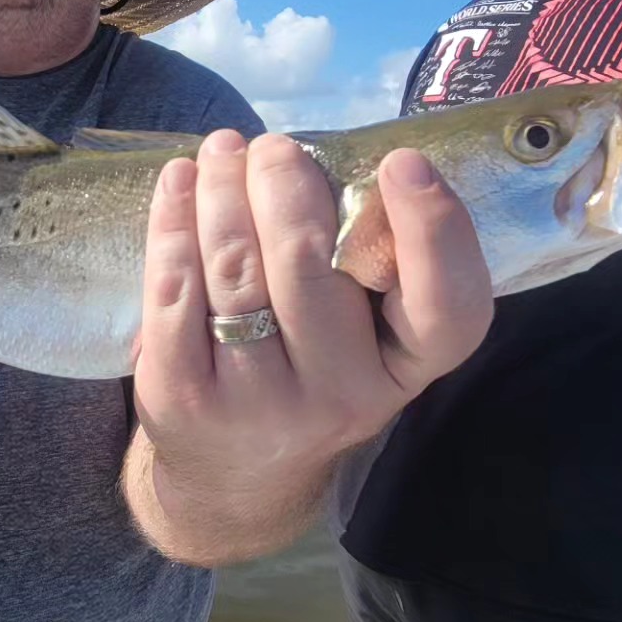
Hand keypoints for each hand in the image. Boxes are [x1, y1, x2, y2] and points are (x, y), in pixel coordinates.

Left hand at [133, 132, 492, 533]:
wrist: (238, 474)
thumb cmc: (313, 367)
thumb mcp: (368, 336)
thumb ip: (366, 259)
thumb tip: (323, 160)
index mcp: (404, 368)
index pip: (448, 309)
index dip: (434, 230)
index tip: (401, 162)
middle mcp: (341, 394)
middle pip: (309, 267)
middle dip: (284, 184)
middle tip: (272, 147)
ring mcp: (257, 401)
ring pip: (235, 268)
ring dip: (223, 190)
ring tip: (223, 149)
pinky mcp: (185, 396)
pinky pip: (174, 289)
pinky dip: (173, 222)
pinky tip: (178, 182)